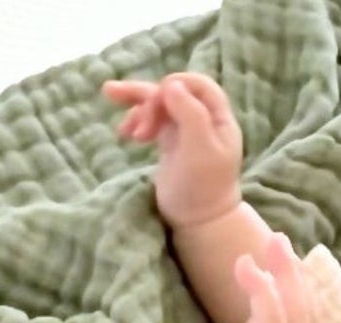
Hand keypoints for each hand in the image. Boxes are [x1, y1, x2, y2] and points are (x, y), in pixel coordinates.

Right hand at [102, 70, 242, 228]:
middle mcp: (202, 118)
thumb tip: (170, 84)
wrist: (197, 221)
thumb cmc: (203, 186)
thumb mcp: (201, 148)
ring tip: (122, 130)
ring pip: (159, 104)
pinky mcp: (169, 141)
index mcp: (218, 117)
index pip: (197, 84)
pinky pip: (151, 120)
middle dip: (152, 103)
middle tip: (139, 129)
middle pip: (173, 91)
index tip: (159, 100)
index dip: (176, 85)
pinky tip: (123, 133)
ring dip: (139, 109)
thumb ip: (190, 113)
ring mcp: (184, 129)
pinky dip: (136, 121)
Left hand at [209, 229, 313, 322]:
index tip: (274, 278)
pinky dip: (261, 293)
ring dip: (281, 274)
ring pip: (289, 312)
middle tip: (280, 244)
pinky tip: (249, 266)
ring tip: (272, 242)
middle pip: (297, 314)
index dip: (286, 302)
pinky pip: (268, 322)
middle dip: (290, 277)